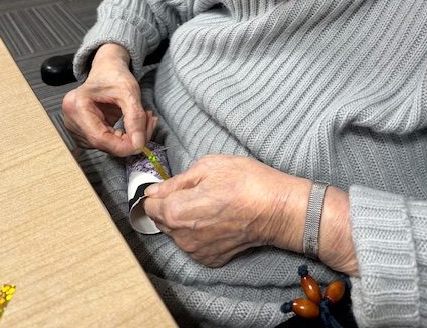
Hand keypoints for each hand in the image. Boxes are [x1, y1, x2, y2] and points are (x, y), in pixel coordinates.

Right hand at [62, 43, 156, 155]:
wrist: (106, 71)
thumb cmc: (114, 76)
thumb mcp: (129, 92)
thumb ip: (135, 117)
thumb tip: (139, 145)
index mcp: (77, 105)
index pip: (99, 138)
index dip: (122, 146)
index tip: (142, 143)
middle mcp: (71, 120)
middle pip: (103, 144)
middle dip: (129, 140)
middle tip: (149, 123)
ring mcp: (75, 128)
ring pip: (106, 146)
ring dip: (128, 139)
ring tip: (143, 118)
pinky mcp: (84, 133)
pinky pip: (106, 143)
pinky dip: (122, 138)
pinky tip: (132, 125)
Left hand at [144, 154, 358, 274]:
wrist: (277, 209)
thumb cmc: (245, 181)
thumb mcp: (208, 167)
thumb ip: (176, 182)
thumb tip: (153, 190)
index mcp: (176, 211)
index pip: (149, 205)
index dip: (158, 192)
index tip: (171, 186)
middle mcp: (182, 237)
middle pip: (162, 220)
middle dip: (171, 206)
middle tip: (195, 191)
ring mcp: (197, 251)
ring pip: (177, 233)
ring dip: (185, 220)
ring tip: (210, 204)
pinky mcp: (211, 260)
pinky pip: (194, 244)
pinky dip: (199, 233)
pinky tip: (217, 219)